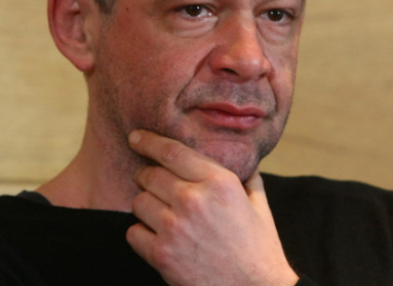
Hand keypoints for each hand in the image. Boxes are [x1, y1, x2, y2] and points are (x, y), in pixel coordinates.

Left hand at [125, 129, 298, 285]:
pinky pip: (133, 232)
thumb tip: (242, 160)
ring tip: (161, 216)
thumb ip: (247, 178)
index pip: (171, 152)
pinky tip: (157, 238)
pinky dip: (141, 234)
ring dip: (146, 207)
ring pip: (138, 202)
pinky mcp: (162, 255)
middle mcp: (194, 199)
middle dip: (148, 178)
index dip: (149, 141)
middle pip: (150, 175)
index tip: (136, 138)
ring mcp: (175, 228)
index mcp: (219, 182)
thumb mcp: (259, 206)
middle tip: (154, 186)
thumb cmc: (259, 251)